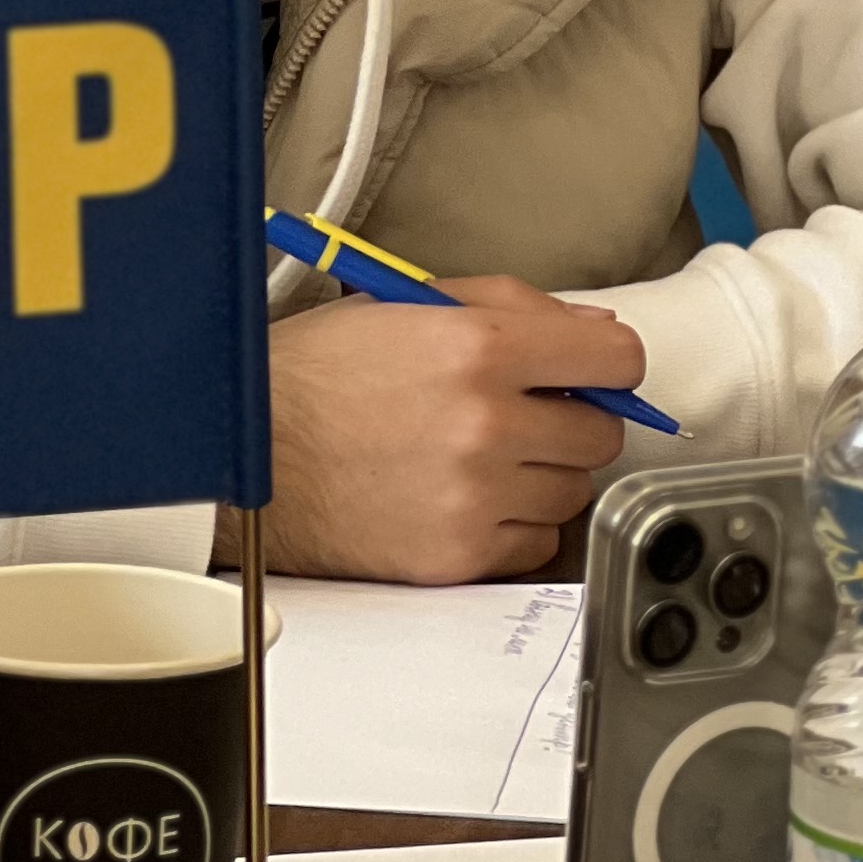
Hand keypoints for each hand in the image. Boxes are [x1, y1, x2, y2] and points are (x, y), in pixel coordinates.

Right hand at [253, 279, 646, 580]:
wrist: (247, 452)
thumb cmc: (315, 375)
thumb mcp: (407, 304)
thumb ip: (509, 305)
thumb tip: (590, 328)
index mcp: (475, 345)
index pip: (615, 357)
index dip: (610, 360)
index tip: (597, 369)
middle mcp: (484, 422)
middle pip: (601, 432)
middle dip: (572, 418)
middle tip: (525, 412)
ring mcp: (473, 496)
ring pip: (573, 492)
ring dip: (544, 474)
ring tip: (483, 455)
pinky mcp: (456, 557)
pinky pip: (535, 546)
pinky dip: (515, 526)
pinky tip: (468, 498)